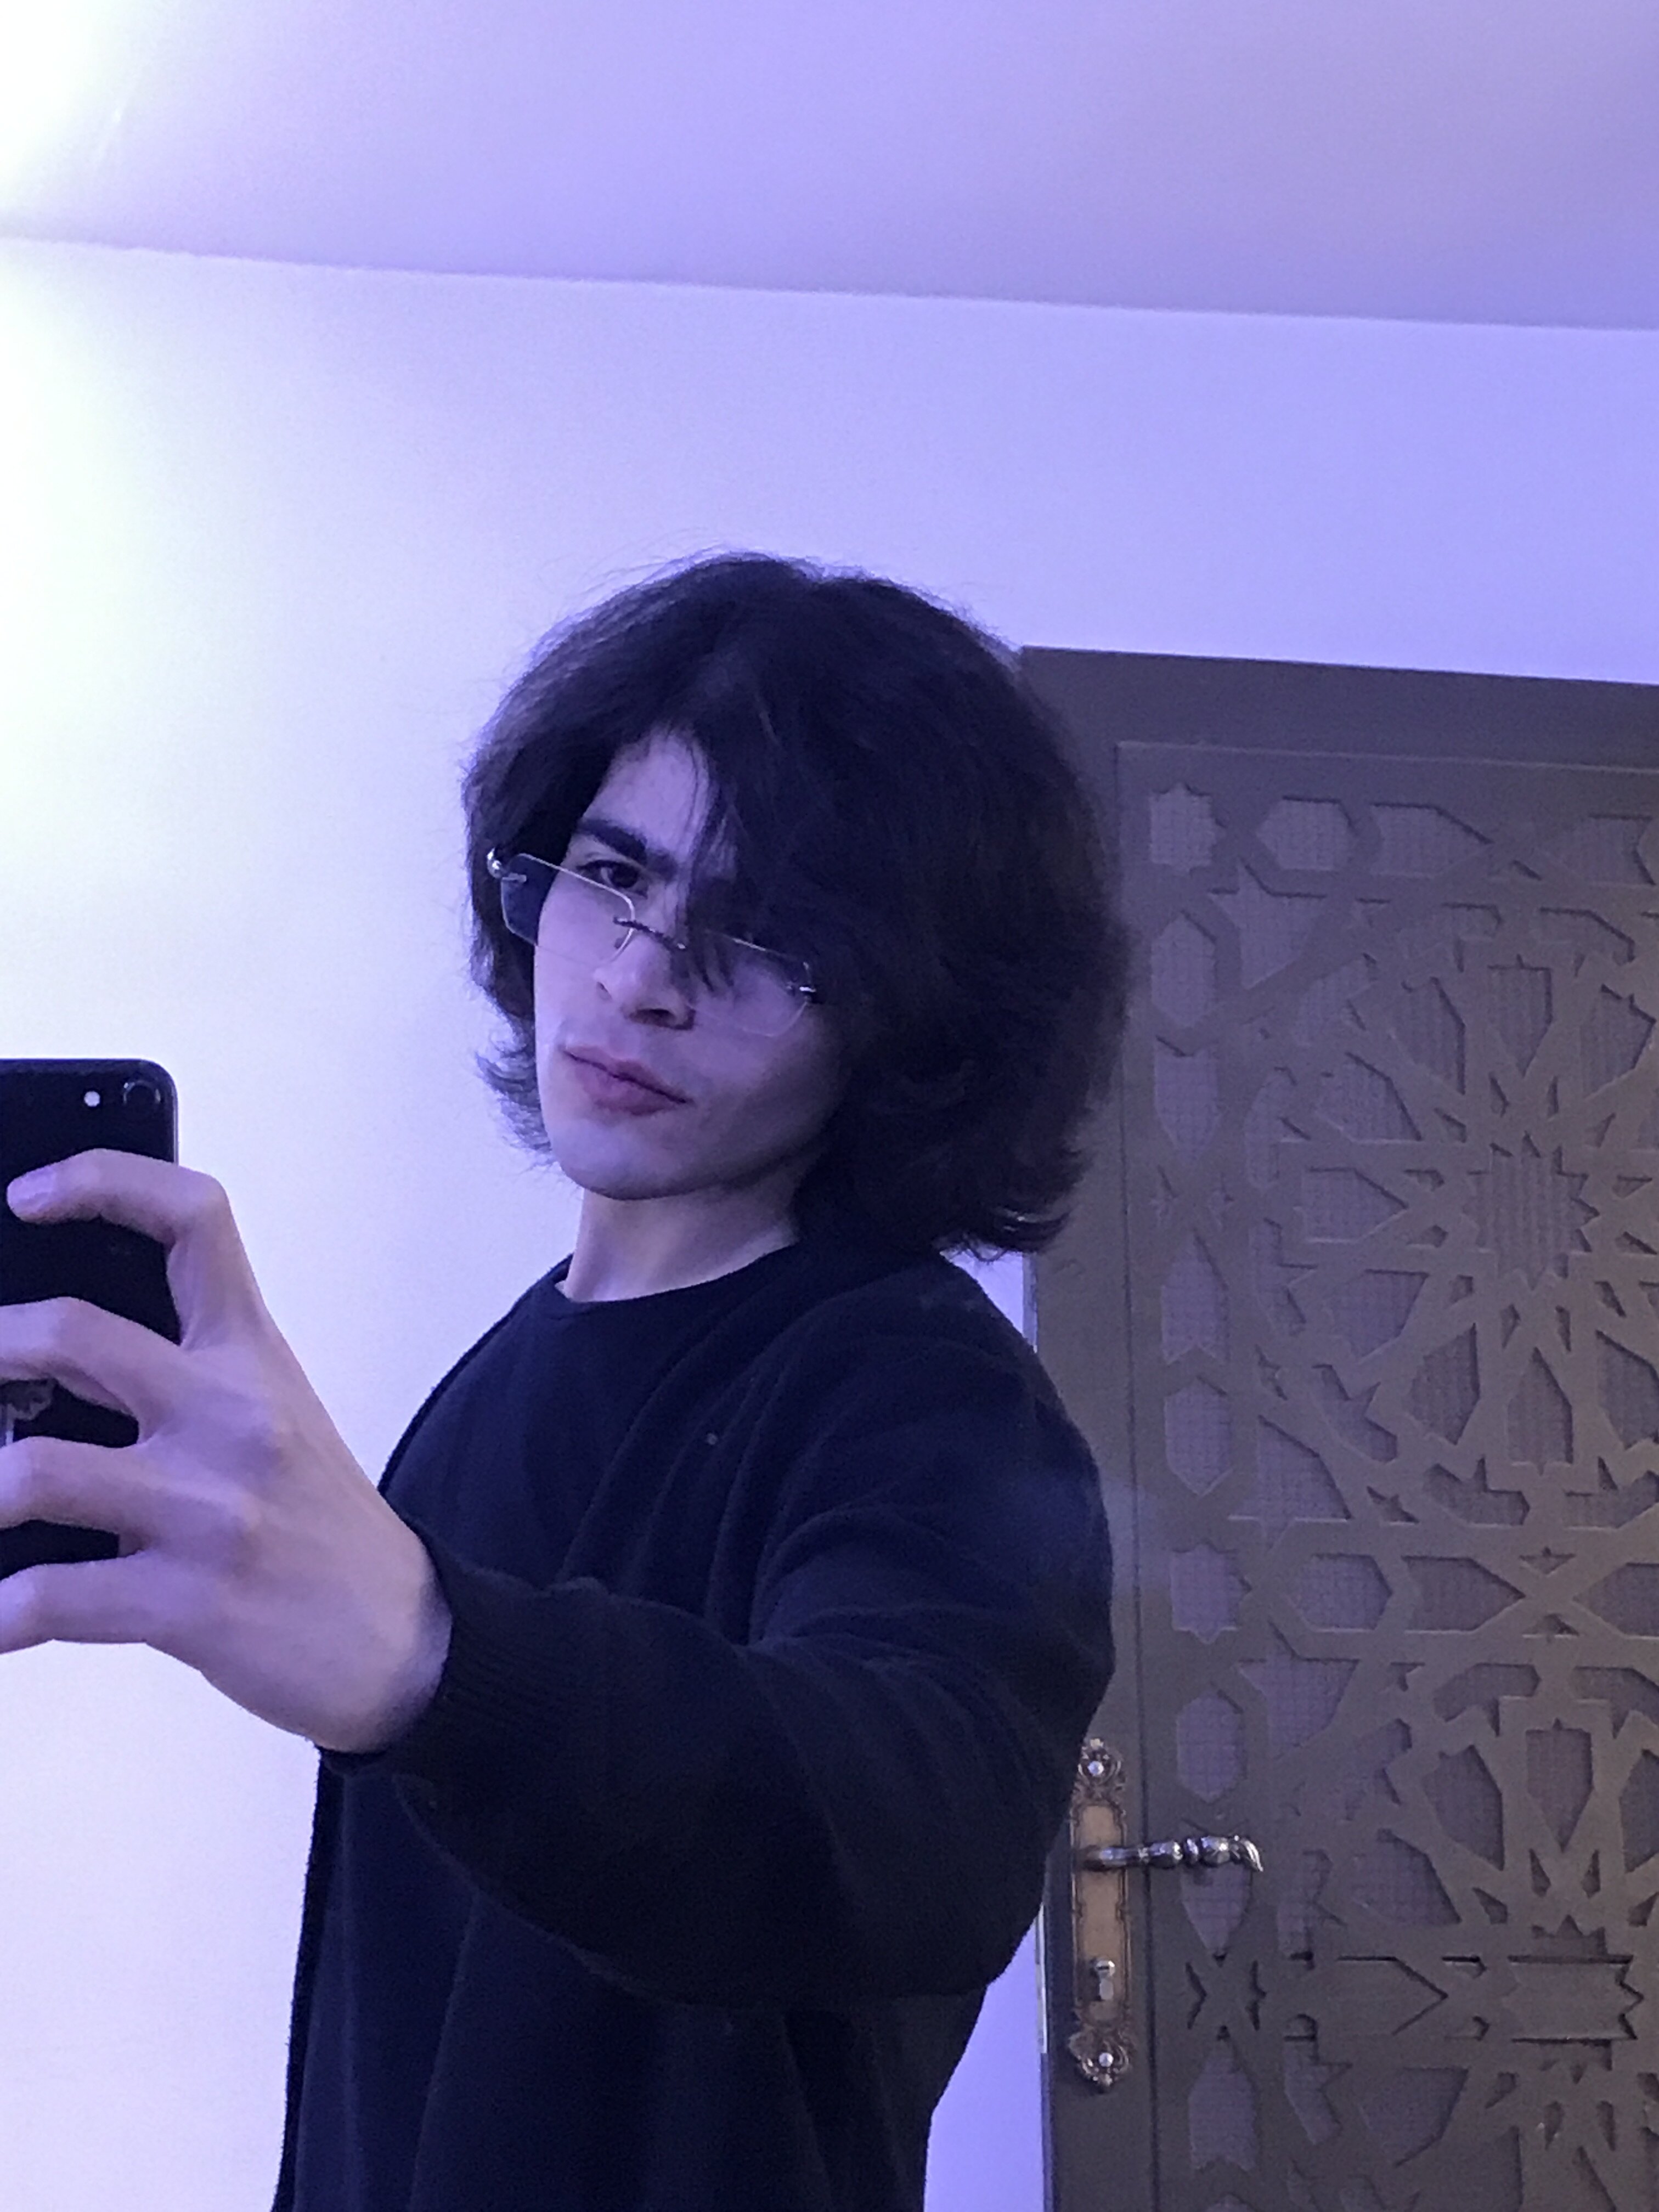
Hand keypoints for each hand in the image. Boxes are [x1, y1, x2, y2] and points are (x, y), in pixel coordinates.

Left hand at [0, 1152, 450, 1751]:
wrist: (400, 1636)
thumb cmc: (315, 1522)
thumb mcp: (269, 1417)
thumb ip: (172, 1372)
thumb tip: (36, 1348)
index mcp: (250, 1355)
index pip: (192, 1219)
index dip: (101, 1181)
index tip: (25, 1196)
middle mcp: (231, 1415)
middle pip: (73, 1334)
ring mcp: (210, 1510)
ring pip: (35, 1474)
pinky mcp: (188, 1602)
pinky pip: (49, 1599)